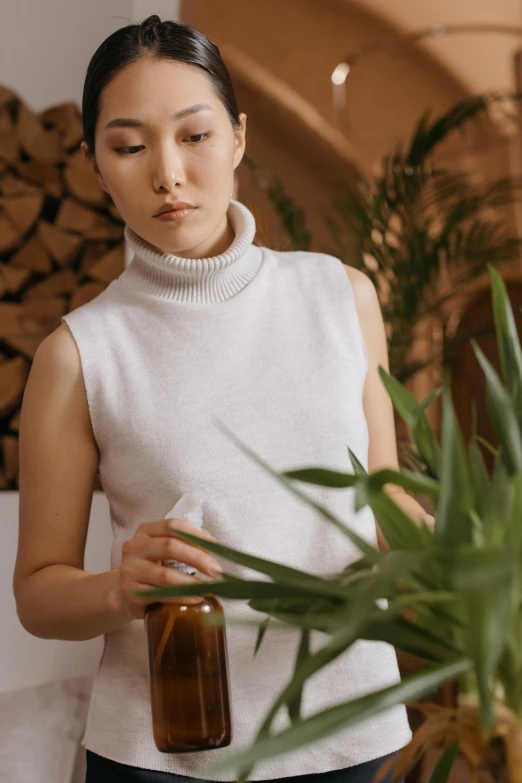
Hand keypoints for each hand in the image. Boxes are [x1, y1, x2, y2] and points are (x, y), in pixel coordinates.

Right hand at [108, 517, 222, 620]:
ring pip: (165, 575)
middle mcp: (134, 547)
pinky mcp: (130, 592)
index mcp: (145, 531)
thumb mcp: (164, 551)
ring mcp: (130, 570)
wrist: (125, 595)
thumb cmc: (151, 569)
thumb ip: (185, 542)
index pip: (172, 526)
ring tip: (208, 588)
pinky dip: (182, 597)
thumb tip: (211, 542)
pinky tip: (195, 598)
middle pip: (170, 546)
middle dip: (198, 558)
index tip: (214, 547)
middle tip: (216, 570)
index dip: (195, 535)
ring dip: (191, 582)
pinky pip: (160, 595)